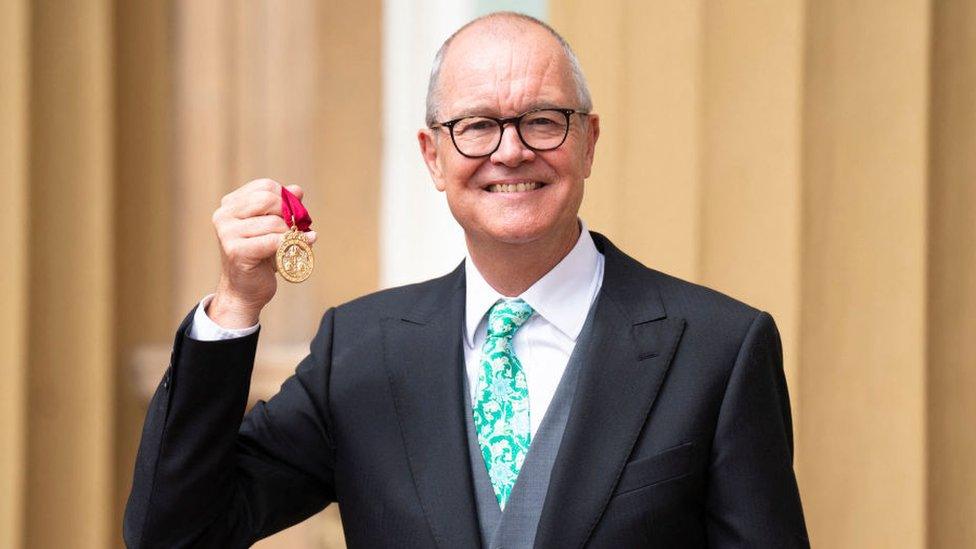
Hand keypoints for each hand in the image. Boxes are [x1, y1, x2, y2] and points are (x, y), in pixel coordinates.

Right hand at [208, 178, 317, 327]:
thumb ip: (283, 208)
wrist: (245, 291)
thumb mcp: (272, 228)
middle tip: (298, 227)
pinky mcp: (235, 251)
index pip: (265, 186)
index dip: (285, 197)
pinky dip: (291, 244)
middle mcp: (224, 215)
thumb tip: (297, 190)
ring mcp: (227, 233)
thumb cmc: (260, 258)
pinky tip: (304, 245)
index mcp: (230, 205)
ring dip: (292, 233)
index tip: (294, 212)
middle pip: (268, 200)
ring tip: (298, 242)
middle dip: (289, 213)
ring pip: (273, 222)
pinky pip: (273, 241)